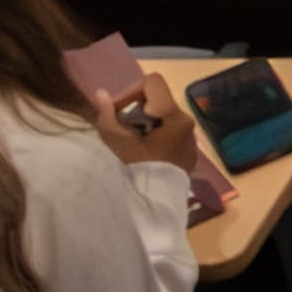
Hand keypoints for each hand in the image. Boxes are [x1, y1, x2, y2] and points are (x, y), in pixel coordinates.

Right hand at [88, 76, 229, 198]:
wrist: (152, 208)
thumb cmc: (134, 171)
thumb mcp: (115, 142)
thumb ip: (107, 116)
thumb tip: (101, 93)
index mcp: (174, 116)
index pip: (153, 83)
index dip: (131, 91)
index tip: (117, 110)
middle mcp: (187, 124)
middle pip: (159, 102)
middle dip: (136, 110)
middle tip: (120, 129)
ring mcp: (190, 140)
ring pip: (165, 120)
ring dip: (145, 125)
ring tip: (129, 144)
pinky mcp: (189, 156)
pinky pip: (172, 136)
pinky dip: (156, 139)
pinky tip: (143, 156)